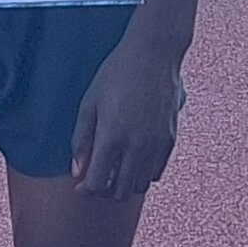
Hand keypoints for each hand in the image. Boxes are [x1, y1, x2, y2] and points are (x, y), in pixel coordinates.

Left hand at [71, 17, 181, 201]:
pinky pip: (156, 172)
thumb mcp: (89, 103)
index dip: (85, 191)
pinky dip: (143, 174)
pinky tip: (132, 162)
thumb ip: (81, 140)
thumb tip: (77, 171)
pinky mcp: (170, 139)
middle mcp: (136, 146)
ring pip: (140, 186)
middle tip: (95, 180)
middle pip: (119, 191)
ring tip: (113, 171)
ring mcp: (156, 144)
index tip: (80, 187)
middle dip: (103, 191)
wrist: (154, 54)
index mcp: (111, 137)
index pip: (97, 183)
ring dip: (124, 185)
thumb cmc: (116, 73)